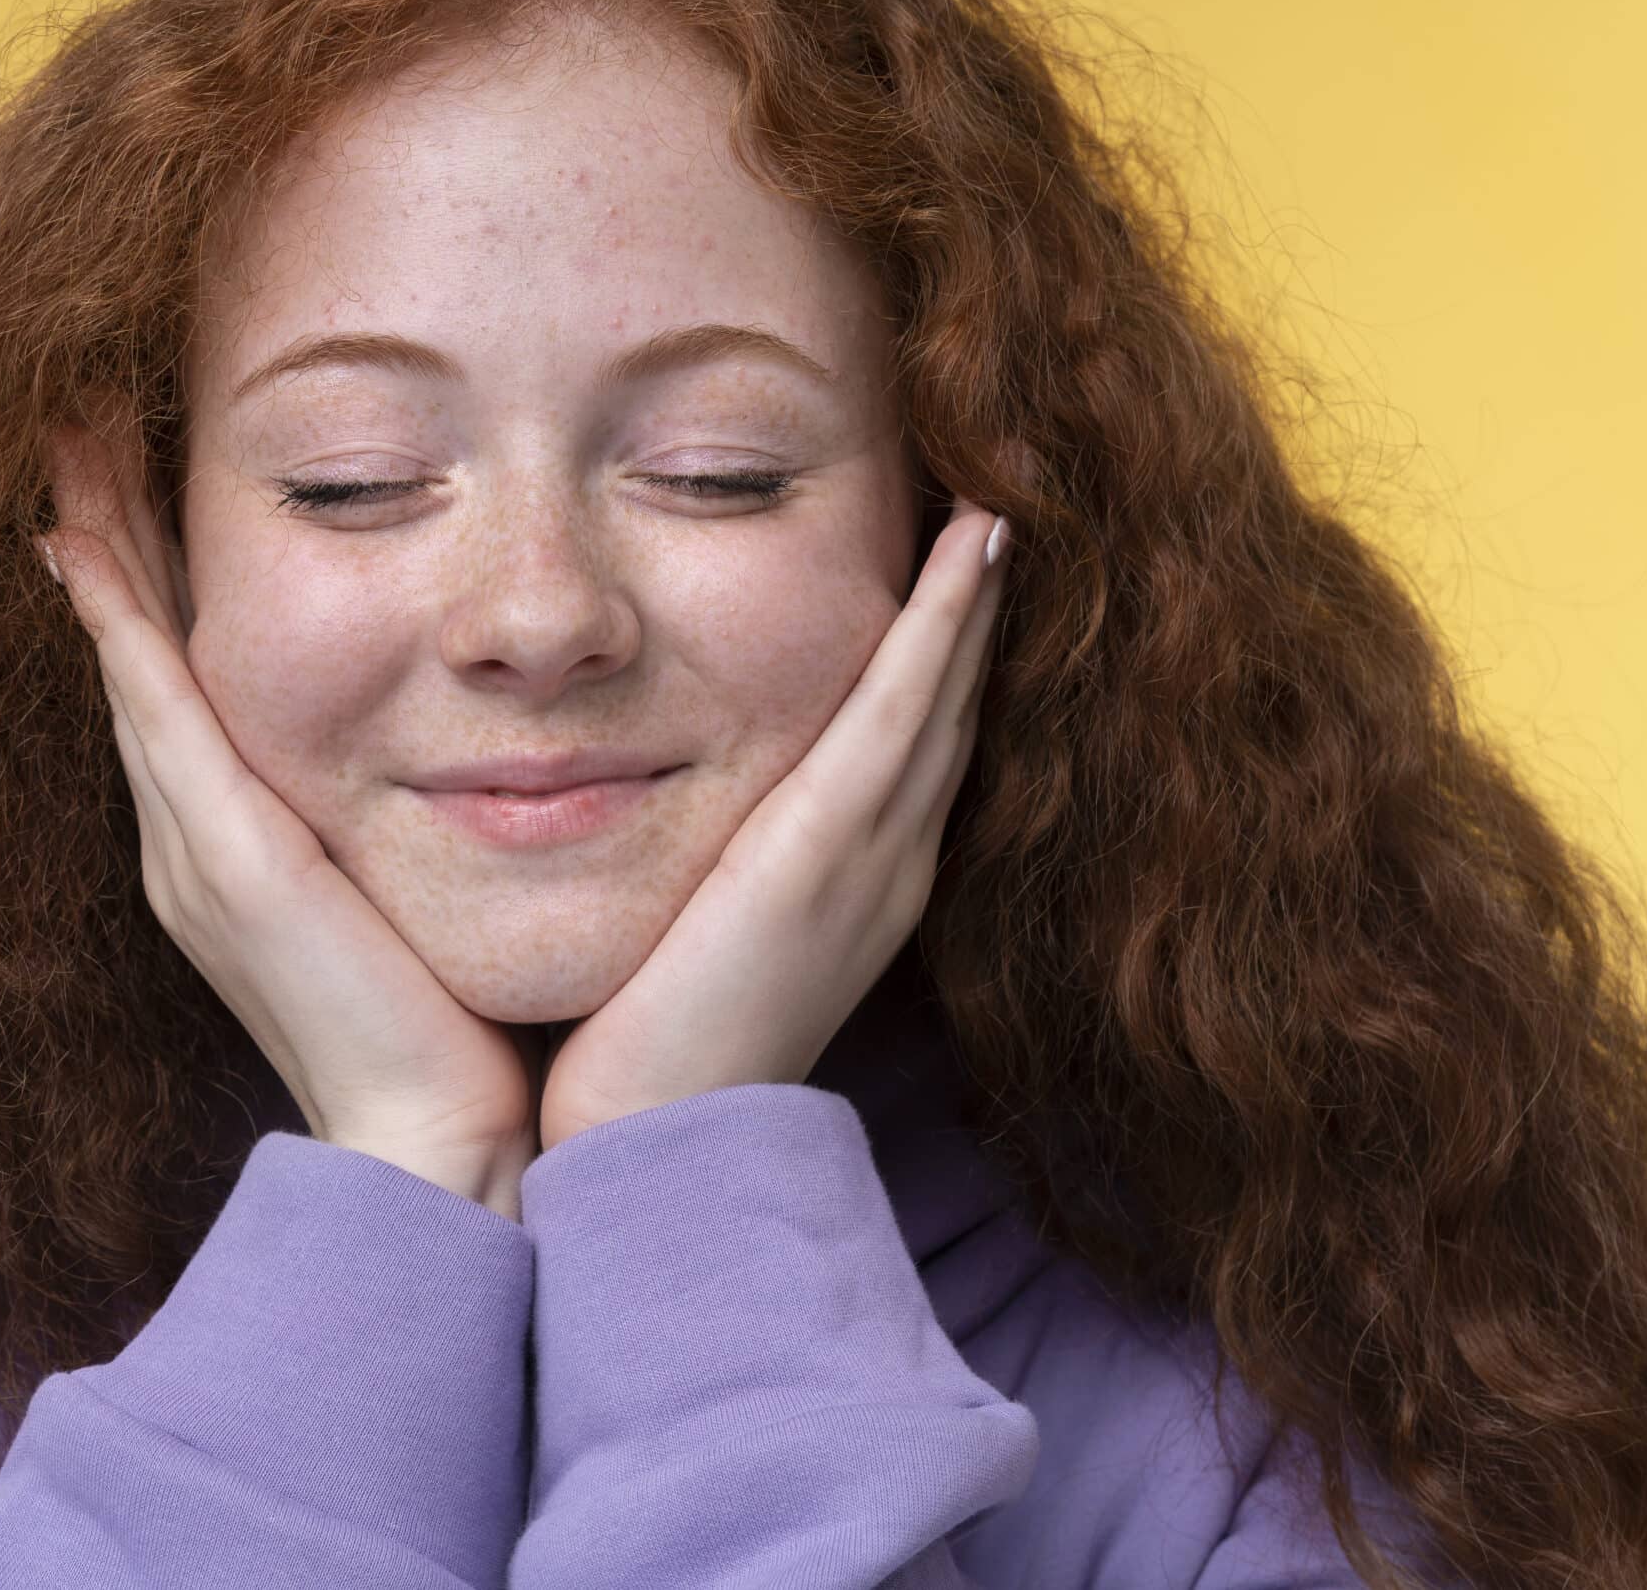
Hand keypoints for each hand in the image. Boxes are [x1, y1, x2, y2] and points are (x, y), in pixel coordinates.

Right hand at [39, 405, 539, 1212]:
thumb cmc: (446, 1031)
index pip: (185, 687)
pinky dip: (118, 625)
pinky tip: (84, 545)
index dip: (151, 585)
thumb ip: (399, 826)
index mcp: (236, 847)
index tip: (134, 485)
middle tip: (73, 429)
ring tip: (71, 446)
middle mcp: (193, 839)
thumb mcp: (413, 896)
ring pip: (132, 666)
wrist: (433, 1145)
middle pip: (136, 659)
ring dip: (98, 552)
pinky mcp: (225, 856)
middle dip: (104, 541)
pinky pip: (158, 711)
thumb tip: (458, 751)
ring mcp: (194, 847)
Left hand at [533, 494, 1011, 1152]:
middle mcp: (889, 864)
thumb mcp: (690, 929)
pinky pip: (907, 708)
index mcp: (857, 885)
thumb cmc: (645, 1049)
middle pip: (950, 708)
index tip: (953, 572)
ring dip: (976, 595)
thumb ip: (705, 865)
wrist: (652, 1143)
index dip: (940, 658)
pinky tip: (973, 547)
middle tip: (1000, 510)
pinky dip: (945, 624)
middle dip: (975, 613)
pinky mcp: (832, 849)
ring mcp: (875, 856)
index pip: (910, 745)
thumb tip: (668, 806)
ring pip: (945, 693)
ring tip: (1000, 502)